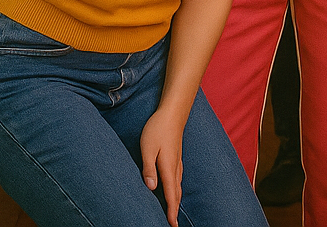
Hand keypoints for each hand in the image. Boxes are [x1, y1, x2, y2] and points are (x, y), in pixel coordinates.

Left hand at [140, 106, 184, 226]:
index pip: (170, 193)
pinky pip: (178, 178)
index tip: (171, 224)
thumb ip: (149, 168)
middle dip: (175, 209)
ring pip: (178, 185)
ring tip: (172, 212)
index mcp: (168, 166)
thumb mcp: (148, 148)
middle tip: (173, 225)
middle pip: (176, 192)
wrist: (173, 111)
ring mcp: (178, 160)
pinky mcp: (177, 156)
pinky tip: (174, 190)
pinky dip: (176, 189)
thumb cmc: (157, 128)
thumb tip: (151, 188)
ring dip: (176, 200)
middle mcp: (175, 166)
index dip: (170, 210)